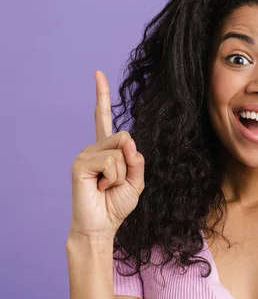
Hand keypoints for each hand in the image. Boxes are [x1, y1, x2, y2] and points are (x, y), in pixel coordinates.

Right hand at [70, 70, 144, 238]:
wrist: (102, 225)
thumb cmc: (117, 203)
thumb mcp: (137, 180)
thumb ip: (136, 159)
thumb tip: (127, 140)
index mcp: (107, 149)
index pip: (103, 117)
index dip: (101, 95)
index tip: (97, 73)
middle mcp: (95, 147)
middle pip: (125, 137)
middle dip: (130, 163)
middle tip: (116, 182)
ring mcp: (86, 153)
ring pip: (120, 151)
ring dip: (122, 174)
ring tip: (108, 186)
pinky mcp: (81, 163)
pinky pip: (111, 162)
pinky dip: (114, 178)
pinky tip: (101, 187)